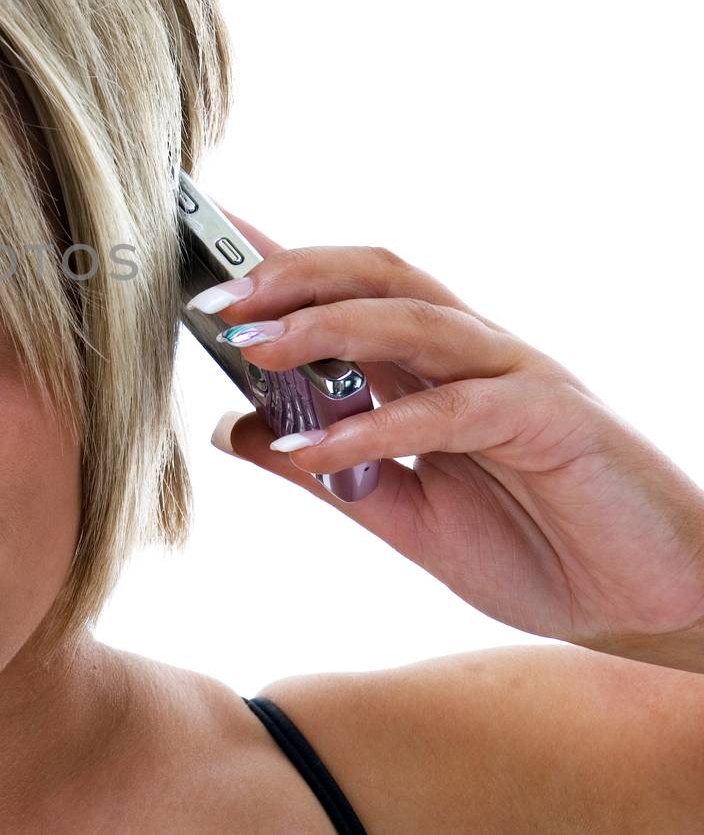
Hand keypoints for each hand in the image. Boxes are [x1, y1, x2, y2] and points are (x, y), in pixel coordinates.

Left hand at [201, 205, 703, 673]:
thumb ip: (325, 472)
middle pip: (375, 275)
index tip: (200, 242)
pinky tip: (320, 450)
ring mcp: (514, 376)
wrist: (649, 607)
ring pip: (415, 319)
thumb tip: (235, 433)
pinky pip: (456, 409)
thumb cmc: (536, 548)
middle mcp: (469, 353)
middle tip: (214, 295)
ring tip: (255, 346)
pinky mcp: (553, 419)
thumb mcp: (401, 515)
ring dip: (328, 326)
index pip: (346, 290)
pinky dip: (382, 426)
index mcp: (431, 367)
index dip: (276, 260)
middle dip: (291, 275)